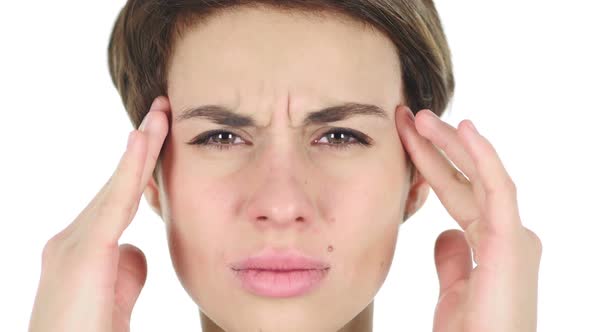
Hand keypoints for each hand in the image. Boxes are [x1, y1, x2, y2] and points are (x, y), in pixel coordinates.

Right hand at [28, 96, 169, 331]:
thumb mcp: (115, 297)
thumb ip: (125, 270)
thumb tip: (136, 249)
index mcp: (83, 250)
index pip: (118, 199)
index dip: (140, 167)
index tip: (160, 137)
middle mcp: (72, 239)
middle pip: (117, 185)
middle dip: (143, 147)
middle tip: (164, 109)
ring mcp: (72, 243)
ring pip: (117, 187)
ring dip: (142, 148)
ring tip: (162, 112)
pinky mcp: (82, 253)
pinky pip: (114, 204)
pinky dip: (130, 170)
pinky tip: (143, 139)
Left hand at [395, 106, 542, 331]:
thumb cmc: (473, 331)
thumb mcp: (454, 288)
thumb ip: (453, 258)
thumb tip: (446, 234)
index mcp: (490, 243)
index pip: (454, 193)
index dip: (430, 165)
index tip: (403, 141)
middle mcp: (504, 233)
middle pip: (464, 179)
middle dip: (435, 147)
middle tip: (407, 117)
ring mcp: (511, 233)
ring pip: (479, 175)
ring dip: (450, 143)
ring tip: (420, 116)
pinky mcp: (513, 239)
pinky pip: (498, 188)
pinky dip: (482, 156)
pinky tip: (463, 129)